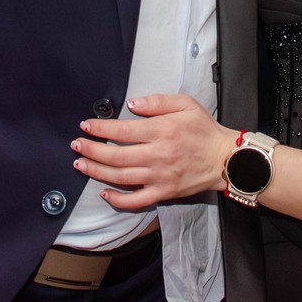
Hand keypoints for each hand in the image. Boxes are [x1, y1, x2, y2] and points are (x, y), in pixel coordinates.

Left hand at [70, 94, 236, 209]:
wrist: (224, 158)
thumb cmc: (204, 130)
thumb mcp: (186, 104)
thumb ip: (158, 102)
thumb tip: (133, 104)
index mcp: (162, 130)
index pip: (123, 130)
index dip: (100, 128)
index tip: (86, 126)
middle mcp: (158, 154)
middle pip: (116, 155)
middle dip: (91, 150)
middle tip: (77, 145)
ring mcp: (159, 176)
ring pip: (120, 177)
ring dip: (96, 171)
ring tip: (80, 165)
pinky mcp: (164, 192)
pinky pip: (136, 200)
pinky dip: (117, 199)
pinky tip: (104, 193)